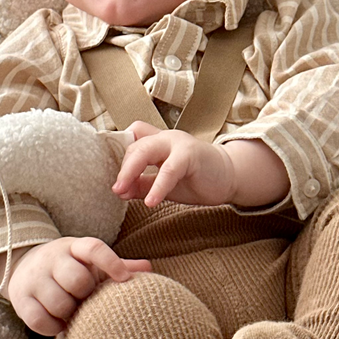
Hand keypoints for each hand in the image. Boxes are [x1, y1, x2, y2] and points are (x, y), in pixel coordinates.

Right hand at [0, 238, 151, 335]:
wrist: (25, 268)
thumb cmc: (70, 269)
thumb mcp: (91, 263)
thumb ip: (118, 266)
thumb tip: (149, 268)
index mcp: (74, 247)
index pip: (94, 248)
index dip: (111, 262)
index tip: (124, 279)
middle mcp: (53, 259)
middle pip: (76, 279)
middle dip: (85, 294)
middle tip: (85, 298)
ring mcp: (34, 279)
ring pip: (58, 302)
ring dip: (70, 312)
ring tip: (73, 311)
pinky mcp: (20, 299)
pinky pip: (40, 320)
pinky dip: (53, 327)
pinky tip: (60, 323)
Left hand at [112, 122, 236, 206]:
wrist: (229, 178)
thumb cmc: (195, 179)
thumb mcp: (162, 184)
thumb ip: (142, 184)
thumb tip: (120, 191)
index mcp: (156, 142)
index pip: (129, 140)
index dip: (117, 155)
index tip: (110, 178)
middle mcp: (165, 137)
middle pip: (134, 144)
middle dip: (121, 167)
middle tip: (115, 188)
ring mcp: (178, 143)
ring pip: (145, 150)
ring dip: (130, 171)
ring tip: (122, 191)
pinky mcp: (191, 154)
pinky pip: (169, 169)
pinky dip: (158, 186)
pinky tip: (151, 201)